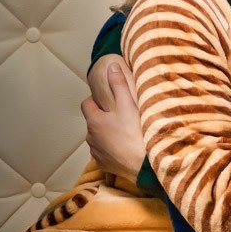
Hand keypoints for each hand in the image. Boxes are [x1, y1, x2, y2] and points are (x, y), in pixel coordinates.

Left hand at [81, 57, 146, 179]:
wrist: (144, 164)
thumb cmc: (135, 133)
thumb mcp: (128, 104)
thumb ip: (118, 84)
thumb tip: (111, 66)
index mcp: (94, 121)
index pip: (86, 104)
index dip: (96, 100)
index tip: (108, 101)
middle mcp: (91, 137)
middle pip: (93, 122)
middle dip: (103, 118)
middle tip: (121, 116)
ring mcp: (96, 153)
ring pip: (98, 138)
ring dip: (107, 134)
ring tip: (124, 133)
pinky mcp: (104, 165)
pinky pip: (104, 153)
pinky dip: (111, 149)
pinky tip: (125, 148)